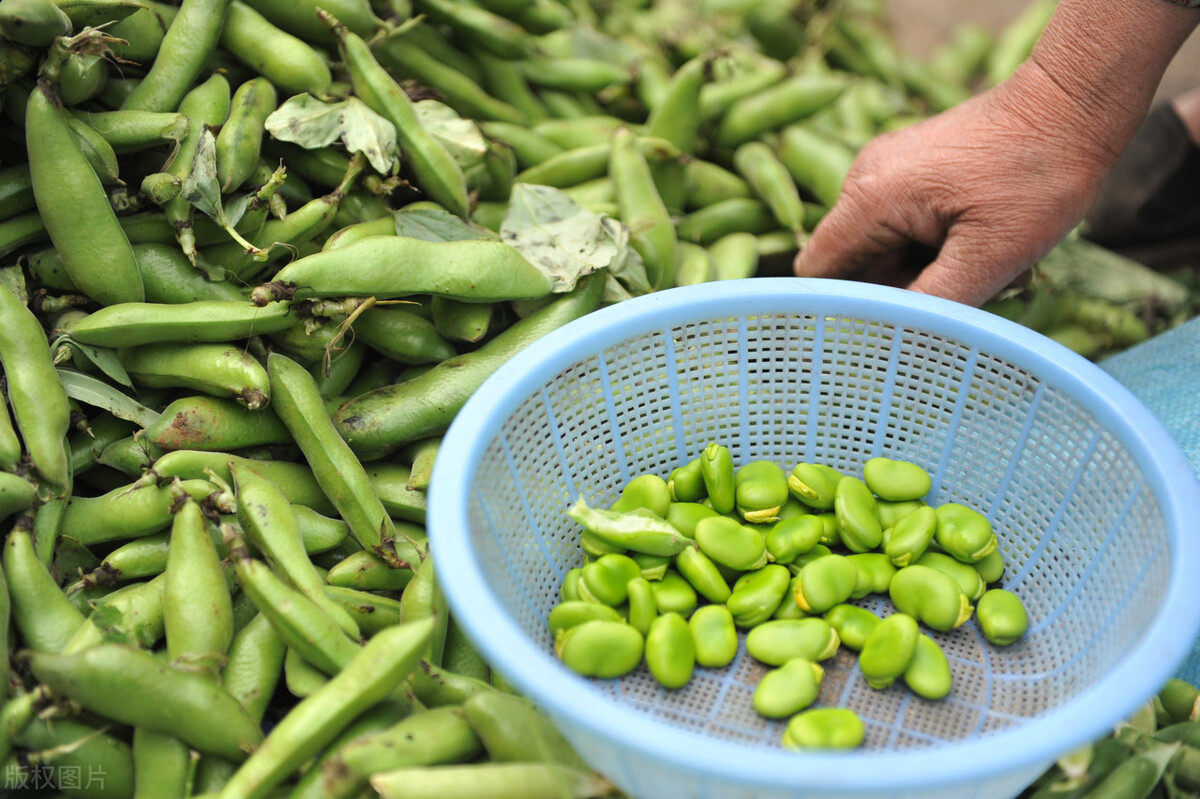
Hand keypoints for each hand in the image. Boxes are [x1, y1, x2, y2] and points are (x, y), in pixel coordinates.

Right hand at [793, 64, 1120, 306]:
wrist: (1070, 104)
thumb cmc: (1037, 177)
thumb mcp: (989, 256)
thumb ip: (933, 307)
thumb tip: (894, 351)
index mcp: (870, 198)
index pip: (818, 272)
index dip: (843, 308)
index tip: (887, 329)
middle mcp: (863, 179)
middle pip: (850, 264)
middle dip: (894, 290)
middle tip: (957, 293)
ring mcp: (883, 170)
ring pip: (878, 249)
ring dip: (917, 271)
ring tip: (975, 262)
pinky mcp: (906, 169)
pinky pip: (898, 227)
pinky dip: (927, 248)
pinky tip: (972, 242)